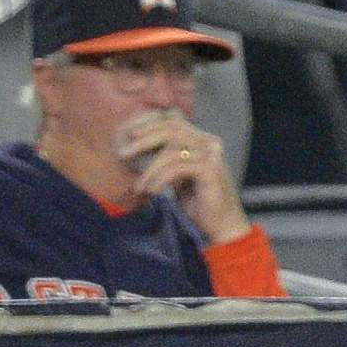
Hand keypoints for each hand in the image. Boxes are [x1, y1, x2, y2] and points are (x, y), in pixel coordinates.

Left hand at [113, 108, 248, 243]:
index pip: (173, 120)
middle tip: (123, 153)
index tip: (127, 136)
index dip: (149, 125)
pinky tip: (152, 192)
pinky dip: (161, 179)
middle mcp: (209, 142)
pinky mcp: (210, 170)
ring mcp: (212, 154)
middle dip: (143, 139)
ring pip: (171, 150)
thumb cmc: (199, 203)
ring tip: (138, 186)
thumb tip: (142, 145)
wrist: (223, 225)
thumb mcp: (180, 176)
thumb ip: (169, 159)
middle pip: (171, 128)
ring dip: (149, 169)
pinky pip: (177, 168)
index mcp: (203, 140)